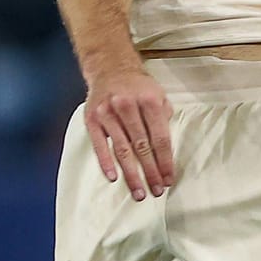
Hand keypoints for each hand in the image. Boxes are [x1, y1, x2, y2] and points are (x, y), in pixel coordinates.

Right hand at [82, 66, 175, 198]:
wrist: (110, 68)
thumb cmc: (137, 86)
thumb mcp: (158, 94)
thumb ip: (164, 118)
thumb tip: (167, 146)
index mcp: (149, 101)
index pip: (160, 138)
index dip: (165, 161)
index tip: (168, 179)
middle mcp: (128, 106)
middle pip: (142, 147)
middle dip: (150, 172)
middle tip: (156, 190)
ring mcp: (108, 113)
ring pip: (122, 150)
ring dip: (131, 174)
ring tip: (139, 192)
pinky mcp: (92, 119)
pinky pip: (99, 145)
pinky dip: (106, 163)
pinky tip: (114, 177)